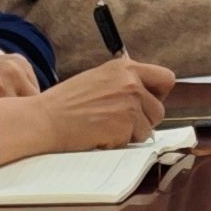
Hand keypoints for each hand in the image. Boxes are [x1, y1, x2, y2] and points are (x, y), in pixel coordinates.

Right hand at [0, 54, 170, 165]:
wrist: (45, 119)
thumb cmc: (65, 103)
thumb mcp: (98, 79)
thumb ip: (123, 83)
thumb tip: (146, 96)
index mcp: (125, 67)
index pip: (165, 78)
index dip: (158, 94)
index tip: (146, 102)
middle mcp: (131, 82)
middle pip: (159, 109)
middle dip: (143, 120)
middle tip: (120, 122)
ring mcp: (130, 103)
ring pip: (148, 127)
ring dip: (130, 133)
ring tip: (105, 127)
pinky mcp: (126, 124)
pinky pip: (134, 140)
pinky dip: (120, 142)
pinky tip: (100, 135)